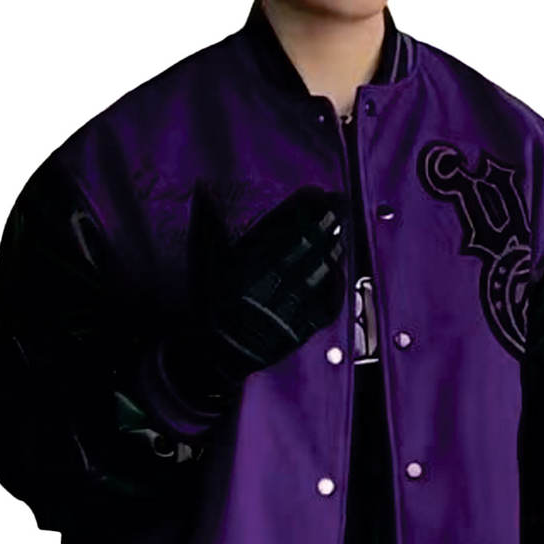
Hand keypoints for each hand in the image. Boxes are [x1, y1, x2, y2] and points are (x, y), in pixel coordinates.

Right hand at [166, 183, 349, 405]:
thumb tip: (205, 190)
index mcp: (244, 269)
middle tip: (337, 204)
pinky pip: (326, 305)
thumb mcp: (205, 263)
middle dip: (325, 221)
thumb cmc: (210, 306)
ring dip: (332, 248)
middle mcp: (268, 287)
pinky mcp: (300, 331)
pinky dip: (335, 285)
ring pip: (319, 272)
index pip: (282, 229)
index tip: (314, 193)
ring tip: (339, 231)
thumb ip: (210, 226)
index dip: (302, 208)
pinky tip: (338, 269)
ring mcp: (287, 310)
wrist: (218, 354)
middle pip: (306, 247)